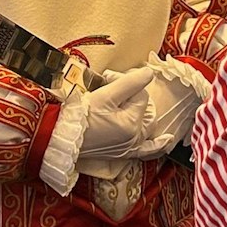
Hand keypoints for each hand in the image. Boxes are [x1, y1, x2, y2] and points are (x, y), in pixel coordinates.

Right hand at [75, 58, 208, 161]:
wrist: (58, 137)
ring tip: (130, 100)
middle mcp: (135, 138)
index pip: (139, 93)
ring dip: (142, 111)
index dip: (124, 81)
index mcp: (132, 124)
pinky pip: (146, 151)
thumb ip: (130, 82)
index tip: (106, 78)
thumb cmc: (79, 116)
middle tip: (111, 85)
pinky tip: (168, 141)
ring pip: (146, 124)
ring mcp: (129, 147)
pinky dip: (157, 145)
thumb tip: (149, 73)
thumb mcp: (105, 95)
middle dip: (131, 93)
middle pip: (143, 108)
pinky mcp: (122, 153)